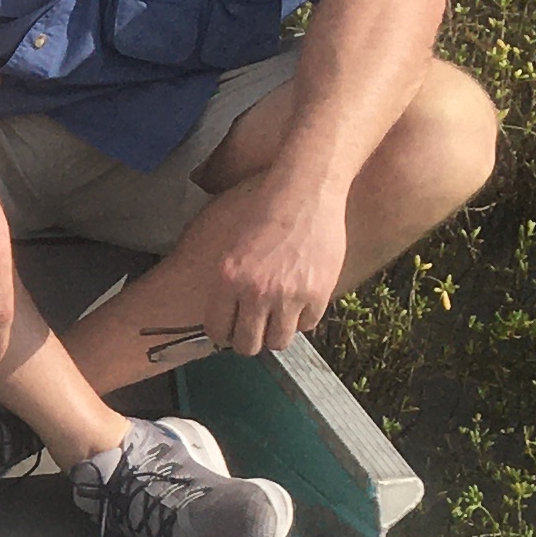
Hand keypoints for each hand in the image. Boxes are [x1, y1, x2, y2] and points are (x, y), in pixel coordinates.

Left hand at [193, 173, 350, 356]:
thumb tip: (228, 318)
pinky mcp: (318, 294)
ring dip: (277, 333)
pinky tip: (302, 298)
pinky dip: (304, 317)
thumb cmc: (266, 214)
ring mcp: (288, 295)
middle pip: (247, 345)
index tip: (233, 329)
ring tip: (280, 317)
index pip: (217, 330)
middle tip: (256, 330)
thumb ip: (229, 284)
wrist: (306, 191)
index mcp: (227, 278)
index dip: (225, 334)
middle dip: (250, 341)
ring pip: (278, 342)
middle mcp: (255, 291)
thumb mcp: (233, 247)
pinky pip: (308, 325)